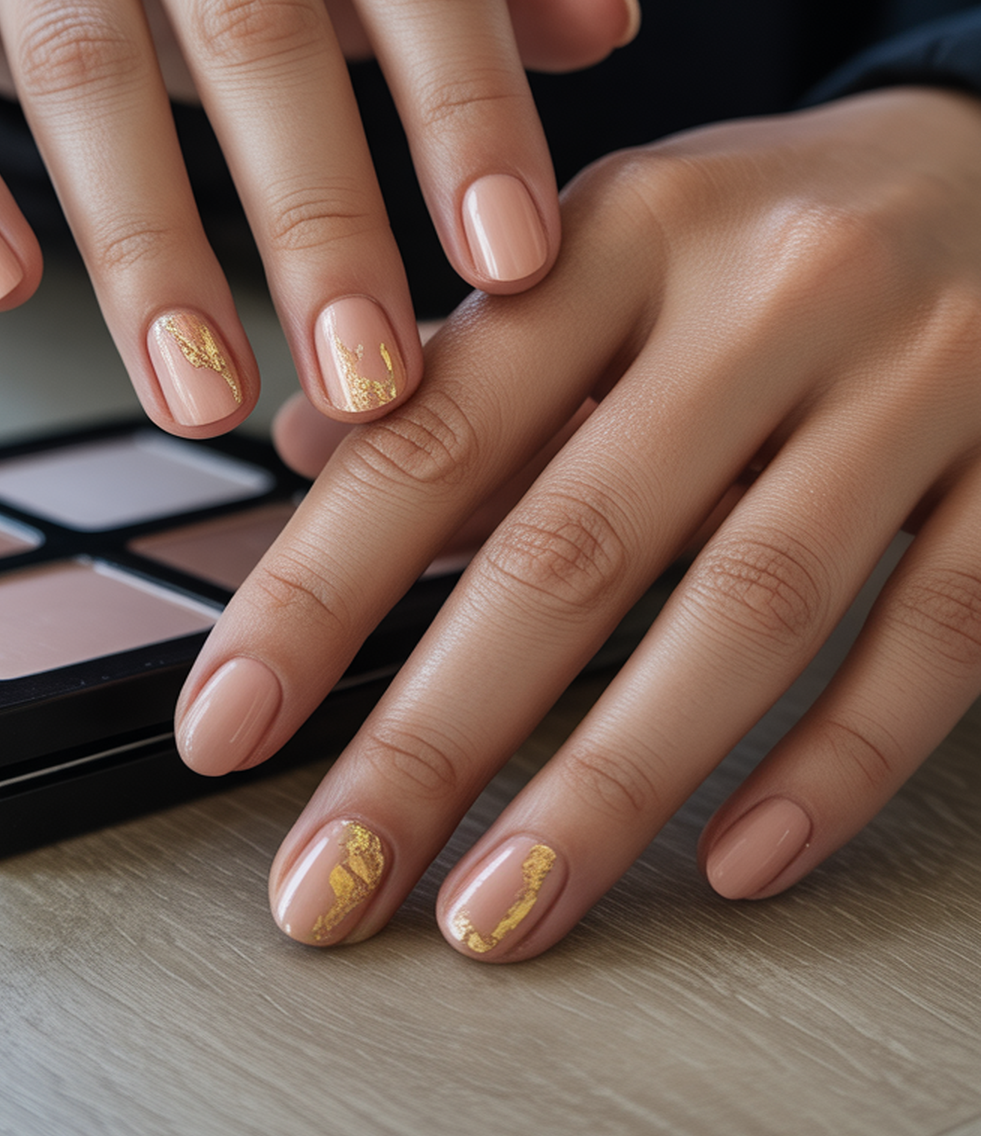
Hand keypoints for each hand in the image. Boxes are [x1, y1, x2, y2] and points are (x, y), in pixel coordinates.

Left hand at [173, 88, 980, 958]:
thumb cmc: (777, 225)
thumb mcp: (612, 241)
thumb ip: (476, 355)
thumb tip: (312, 453)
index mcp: (626, 229)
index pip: (439, 426)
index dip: (316, 589)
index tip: (224, 730)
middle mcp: (765, 294)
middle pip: (575, 541)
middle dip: (432, 734)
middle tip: (329, 879)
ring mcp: (914, 381)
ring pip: (750, 608)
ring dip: (609, 784)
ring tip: (497, 910)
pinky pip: (933, 635)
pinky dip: (834, 764)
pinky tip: (735, 860)